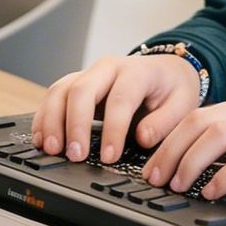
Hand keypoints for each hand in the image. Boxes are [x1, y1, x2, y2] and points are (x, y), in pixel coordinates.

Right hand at [33, 54, 202, 164]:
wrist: (165, 70)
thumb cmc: (171, 89)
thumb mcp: (183, 103)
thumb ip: (165, 122)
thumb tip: (142, 138)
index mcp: (136, 71)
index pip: (120, 98)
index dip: (113, 129)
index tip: (109, 156)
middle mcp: (108, 68)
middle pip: (82, 90)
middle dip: (75, 125)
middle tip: (75, 155)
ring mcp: (88, 74)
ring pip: (60, 90)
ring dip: (52, 121)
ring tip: (51, 149)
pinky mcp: (76, 84)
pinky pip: (53, 96)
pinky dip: (44, 117)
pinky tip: (42, 139)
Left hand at [140, 92, 225, 201]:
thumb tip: (202, 160)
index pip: (198, 115)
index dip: (169, 140)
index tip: (152, 164)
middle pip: (201, 122)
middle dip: (170, 151)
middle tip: (155, 178)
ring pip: (219, 135)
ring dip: (190, 161)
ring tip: (178, 185)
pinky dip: (225, 175)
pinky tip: (213, 191)